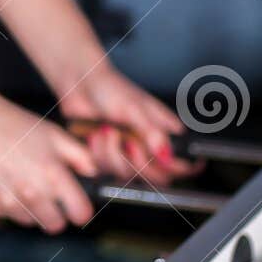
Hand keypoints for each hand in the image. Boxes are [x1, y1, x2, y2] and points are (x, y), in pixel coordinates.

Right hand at [0, 82, 98, 233]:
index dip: (80, 209)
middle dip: (56, 213)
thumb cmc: (12, 124)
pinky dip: (7, 203)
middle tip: (47, 195)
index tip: (75, 205)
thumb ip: (81, 156)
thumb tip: (95, 174)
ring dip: (30, 209)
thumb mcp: (54, 134)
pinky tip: (2, 182)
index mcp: (52, 175)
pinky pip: (6, 215)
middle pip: (55, 225)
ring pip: (30, 222)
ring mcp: (7, 202)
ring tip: (21, 183)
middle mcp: (31, 193)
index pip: (80, 214)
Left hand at [58, 65, 203, 187]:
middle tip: (130, 144)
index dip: (180, 169)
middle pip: (156, 177)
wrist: (80, 84)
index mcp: (163, 133)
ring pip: (127, 175)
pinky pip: (104, 169)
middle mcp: (148, 147)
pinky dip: (97, 153)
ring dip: (112, 153)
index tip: (166, 164)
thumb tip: (167, 155)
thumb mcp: (134, 108)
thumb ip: (151, 132)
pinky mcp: (106, 157)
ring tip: (106, 130)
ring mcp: (127, 154)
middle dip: (139, 163)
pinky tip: (95, 135)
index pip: (181, 163)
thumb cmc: (110, 88)